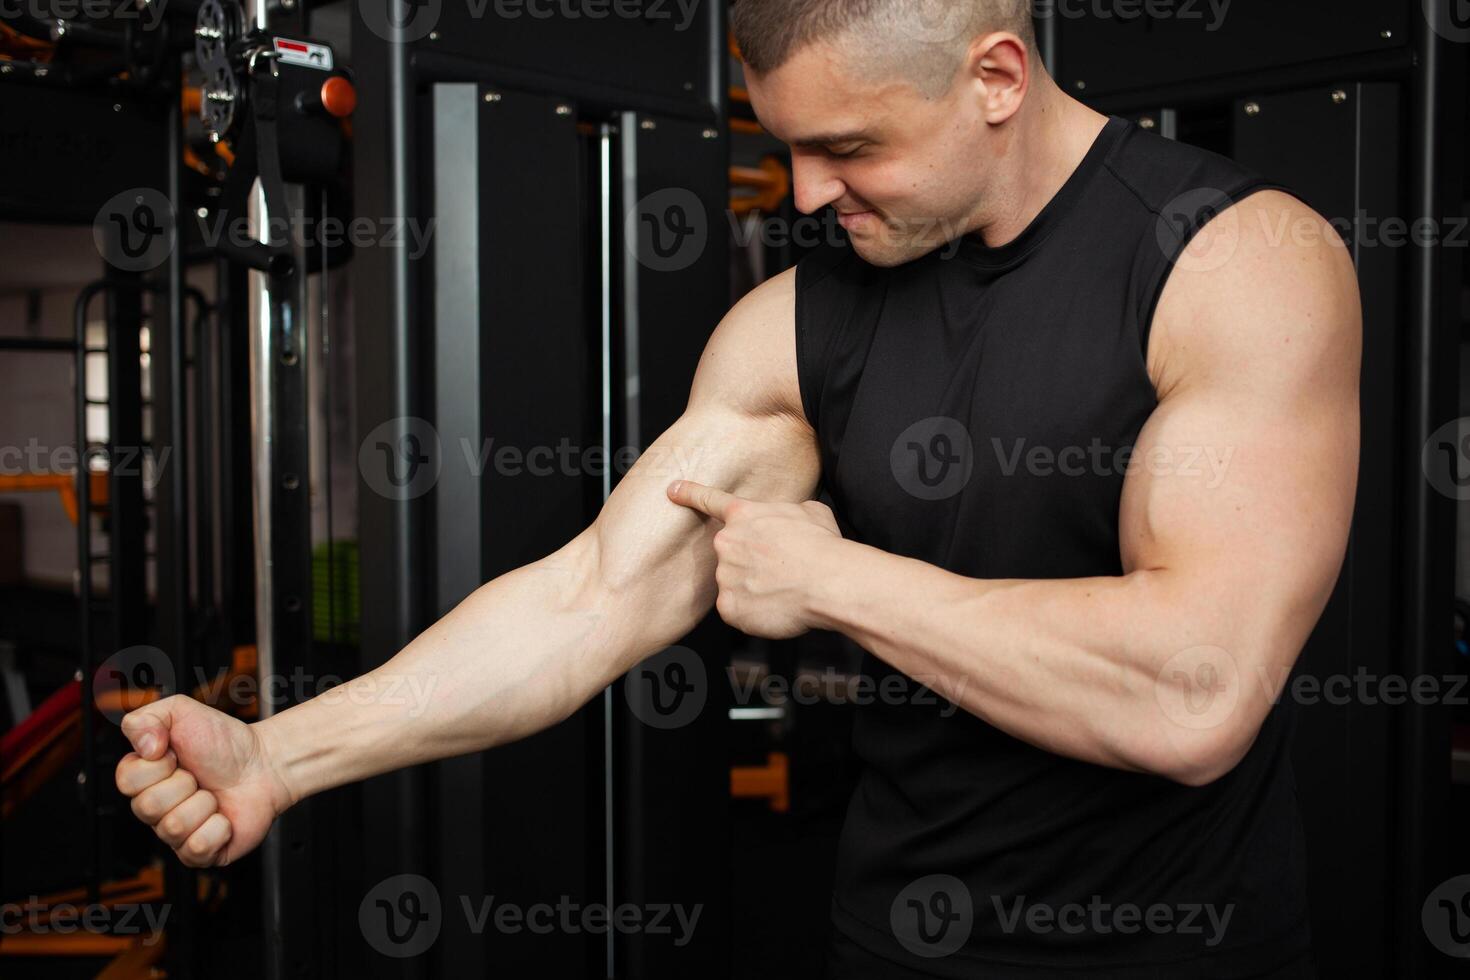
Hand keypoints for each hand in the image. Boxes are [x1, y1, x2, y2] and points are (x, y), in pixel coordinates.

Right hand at [115, 695, 294, 867]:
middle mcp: (156, 809)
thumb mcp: (181, 711)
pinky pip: (197, 848)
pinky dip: (218, 828)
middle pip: (147, 807)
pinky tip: (224, 815)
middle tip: (200, 776)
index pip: (126, 780)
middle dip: (183, 784)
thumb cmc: (226, 742)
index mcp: (145, 779)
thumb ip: (146, 718)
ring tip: (214, 793)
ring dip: (203, 804)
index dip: (157, 765)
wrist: (266, 763)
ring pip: (173, 827)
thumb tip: (142, 748)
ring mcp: (177, 834)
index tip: (176, 754)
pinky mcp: (201, 852)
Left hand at [667, 480, 842, 638]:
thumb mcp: (810, 510)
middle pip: (730, 554)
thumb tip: (791, 520)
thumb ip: (787, 513)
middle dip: (750, 562)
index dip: (690, 494)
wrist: (827, 581)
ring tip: (783, 589)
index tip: (673, 491)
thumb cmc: (822, 547)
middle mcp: (727, 543)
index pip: (709, 500)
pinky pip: (736, 610)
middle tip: (778, 570)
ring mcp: (724, 576)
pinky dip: (753, 612)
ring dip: (753, 588)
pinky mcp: (728, 606)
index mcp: (744, 515)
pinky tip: (776, 606)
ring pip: (734, 583)